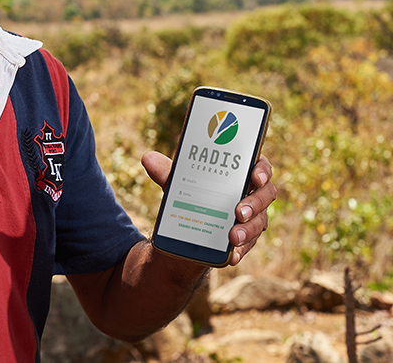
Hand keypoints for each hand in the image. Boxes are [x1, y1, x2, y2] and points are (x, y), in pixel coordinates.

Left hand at [141, 151, 276, 265]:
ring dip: (248, 230)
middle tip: (238, 211)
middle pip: (265, 196)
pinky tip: (232, 255)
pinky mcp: (246, 239)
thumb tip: (148, 158)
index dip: (263, 170)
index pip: (260, 167)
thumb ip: (166, 172)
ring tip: (233, 236)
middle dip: (254, 204)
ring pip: (259, 222)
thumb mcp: (178, 183)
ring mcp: (252, 218)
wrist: (187, 226)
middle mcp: (252, 195)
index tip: (255, 176)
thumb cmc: (192, 193)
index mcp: (240, 174)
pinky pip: (248, 245)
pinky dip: (240, 250)